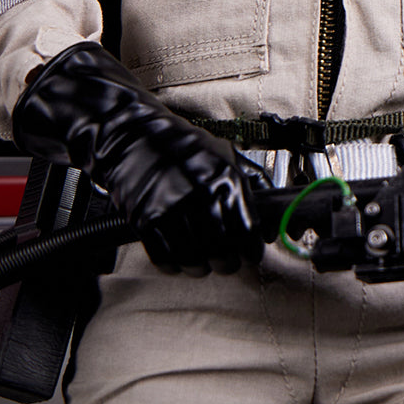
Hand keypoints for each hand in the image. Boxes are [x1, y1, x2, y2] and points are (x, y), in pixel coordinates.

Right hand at [13, 42, 262, 275]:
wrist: (134, 136)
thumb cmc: (182, 146)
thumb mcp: (224, 154)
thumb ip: (250, 183)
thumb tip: (269, 218)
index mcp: (225, 178)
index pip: (248, 231)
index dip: (251, 250)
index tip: (250, 254)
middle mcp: (201, 194)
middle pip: (223, 253)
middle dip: (227, 263)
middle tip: (226, 261)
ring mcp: (172, 208)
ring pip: (194, 260)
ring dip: (201, 267)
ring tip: (202, 261)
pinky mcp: (145, 219)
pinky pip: (164, 258)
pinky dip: (174, 265)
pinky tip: (178, 259)